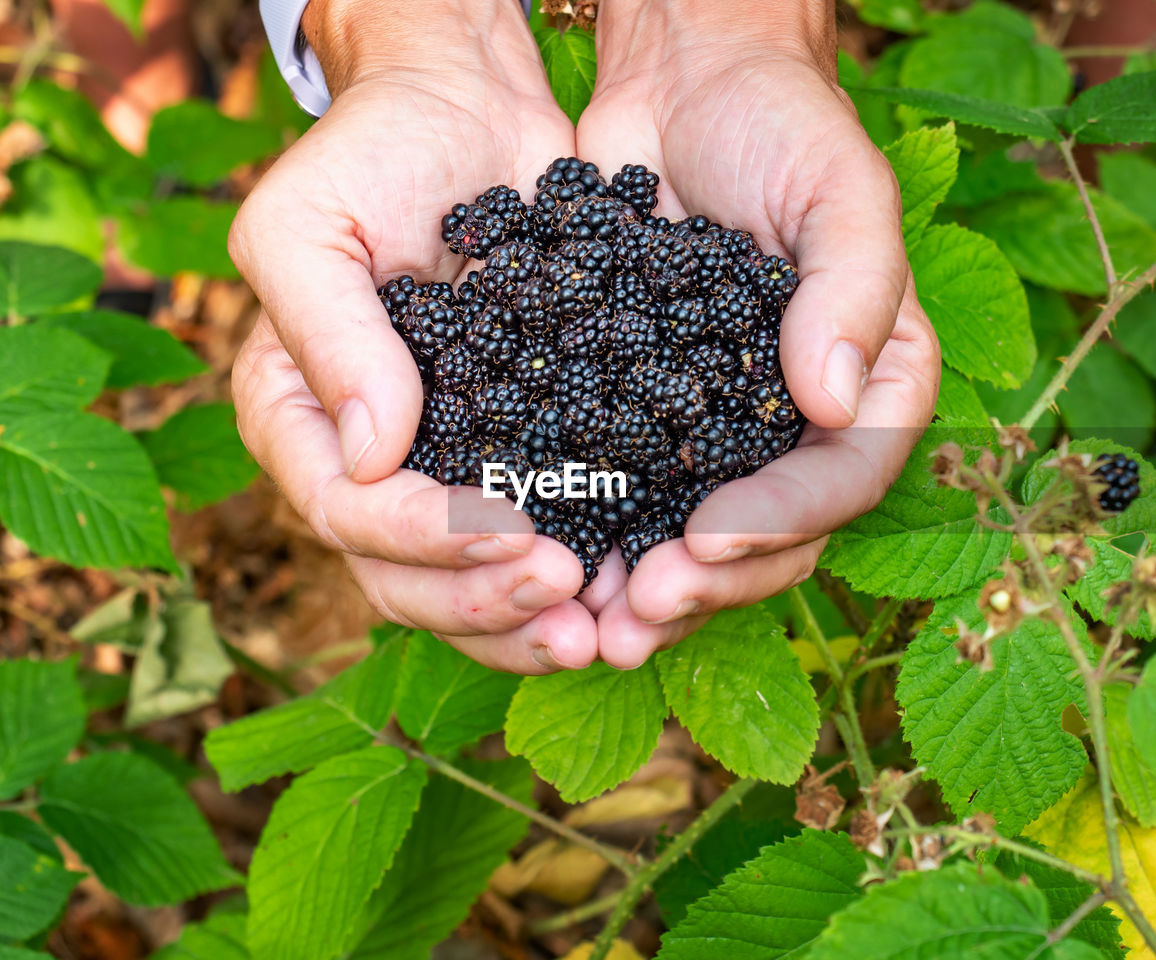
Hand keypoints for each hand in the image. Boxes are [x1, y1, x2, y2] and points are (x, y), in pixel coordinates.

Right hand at [230, 0, 596, 673]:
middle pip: (406, 578)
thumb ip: (328, 334)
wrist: (470, 111)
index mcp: (301, 419)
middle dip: (485, 603)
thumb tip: (371, 458)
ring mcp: (448, 466)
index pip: (347, 511)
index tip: (510, 534)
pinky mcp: (523, 452)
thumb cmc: (375, 152)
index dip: (424, 538)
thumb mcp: (312, 225)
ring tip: (602, 631)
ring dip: (531, 621)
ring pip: (470, 583)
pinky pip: (544, 532)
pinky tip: (630, 585)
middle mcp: (368, 463)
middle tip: (571, 607)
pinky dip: (583, 570)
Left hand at [575, 0, 940, 666]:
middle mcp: (796, 423)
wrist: (684, 82)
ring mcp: (718, 427)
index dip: (781, 521)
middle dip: (707, 582)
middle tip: (636, 613)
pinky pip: (626, 490)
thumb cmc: (780, 124)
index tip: (707, 537)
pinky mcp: (643, 414)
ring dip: (646, 587)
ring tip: (591, 623)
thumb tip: (831, 398)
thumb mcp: (840, 189)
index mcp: (867, 383)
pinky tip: (549, 562)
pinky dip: (595, 533)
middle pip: (770, 534)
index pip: (842, 477)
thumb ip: (855, 286)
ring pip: (695, 536)